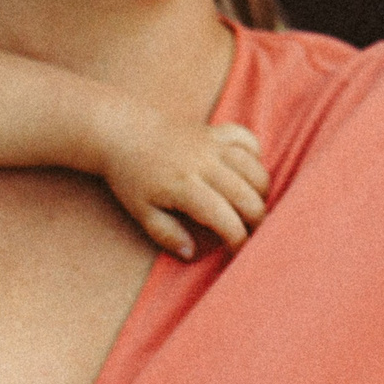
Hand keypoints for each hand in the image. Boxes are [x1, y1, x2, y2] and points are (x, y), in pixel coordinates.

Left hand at [103, 113, 269, 259]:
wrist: (123, 132)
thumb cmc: (131, 176)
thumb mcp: (141, 212)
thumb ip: (167, 235)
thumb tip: (192, 253)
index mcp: (186, 187)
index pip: (226, 219)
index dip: (239, 240)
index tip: (238, 252)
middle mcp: (205, 164)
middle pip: (249, 195)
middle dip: (257, 220)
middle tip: (251, 232)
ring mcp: (213, 144)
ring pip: (254, 168)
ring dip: (261, 191)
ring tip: (251, 206)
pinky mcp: (215, 131)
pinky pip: (247, 139)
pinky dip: (255, 156)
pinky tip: (248, 172)